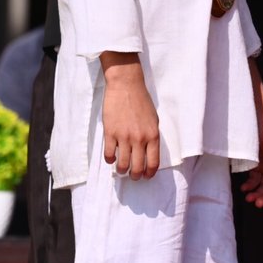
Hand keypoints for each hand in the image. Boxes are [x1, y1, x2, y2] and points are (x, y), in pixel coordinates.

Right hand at [101, 53, 159, 178]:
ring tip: (121, 169)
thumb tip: (148, 152)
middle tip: (133, 176)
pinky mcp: (110, 133)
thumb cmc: (141, 100)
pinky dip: (110, 159)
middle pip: (137, 167)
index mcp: (153, 135)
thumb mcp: (153, 119)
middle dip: (135, 176)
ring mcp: (124, 137)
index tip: (146, 176)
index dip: (149, 173)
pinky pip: (109, 154)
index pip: (153, 162)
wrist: (126, 85)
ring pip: (123, 164)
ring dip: (122, 170)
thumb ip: (151, 136)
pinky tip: (111, 158)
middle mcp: (140, 139)